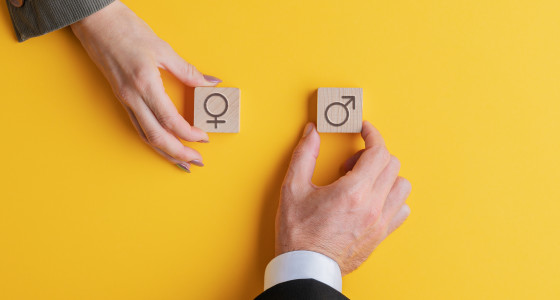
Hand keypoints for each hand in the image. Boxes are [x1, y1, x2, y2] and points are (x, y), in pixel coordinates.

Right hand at [70, 1, 220, 170]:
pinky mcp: (121, 98)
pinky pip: (137, 126)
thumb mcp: (163, 48)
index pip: (170, 120)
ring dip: (165, 151)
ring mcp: (124, 99)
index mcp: (145, 84)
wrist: (94, 21)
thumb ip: (188, 71)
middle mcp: (132, 97)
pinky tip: (163, 144)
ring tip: (182, 160)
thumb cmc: (125, 29)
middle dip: (178, 153)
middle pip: (157, 137)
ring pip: (145, 136)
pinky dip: (152, 140)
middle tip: (197, 161)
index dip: (189, 133)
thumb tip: (210, 84)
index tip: (204, 137)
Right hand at [276, 121, 411, 274]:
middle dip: (373, 154)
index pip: (378, 151)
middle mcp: (372, 206)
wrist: (306, 268)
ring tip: (363, 182)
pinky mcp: (381, 235)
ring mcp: (380, 222)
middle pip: (392, 165)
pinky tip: (372, 200)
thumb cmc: (298, 233)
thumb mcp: (293, 189)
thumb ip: (304, 155)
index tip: (364, 129)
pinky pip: (402, 209)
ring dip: (385, 176)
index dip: (372, 134)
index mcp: (353, 192)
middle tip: (351, 163)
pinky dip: (392, 198)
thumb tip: (311, 133)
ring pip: (402, 186)